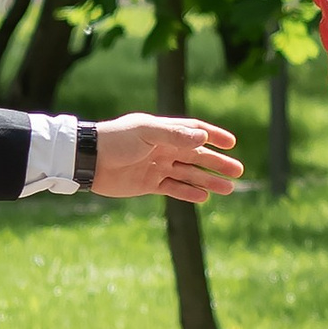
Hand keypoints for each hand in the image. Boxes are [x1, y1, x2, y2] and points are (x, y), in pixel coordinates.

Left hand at [88, 114, 242, 202]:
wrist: (88, 160)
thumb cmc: (116, 140)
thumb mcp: (147, 133)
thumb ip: (174, 135)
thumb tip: (203, 139)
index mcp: (163, 131)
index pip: (195, 131)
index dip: (214, 136)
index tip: (232, 143)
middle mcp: (163, 148)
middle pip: (197, 156)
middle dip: (218, 163)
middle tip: (239, 171)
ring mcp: (156, 167)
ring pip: (189, 174)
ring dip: (208, 180)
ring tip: (229, 188)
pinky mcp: (148, 184)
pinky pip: (173, 189)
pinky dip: (188, 193)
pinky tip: (204, 197)